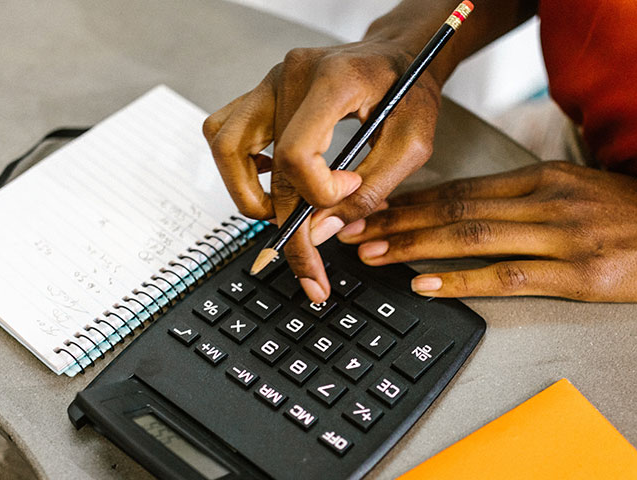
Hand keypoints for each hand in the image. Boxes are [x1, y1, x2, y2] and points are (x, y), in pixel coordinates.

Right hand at [202, 41, 440, 301]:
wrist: (400, 53)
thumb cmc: (409, 91)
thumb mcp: (412, 144)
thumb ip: (370, 191)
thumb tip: (321, 233)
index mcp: (333, 81)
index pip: (297, 153)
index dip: (318, 192)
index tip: (348, 191)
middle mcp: (291, 75)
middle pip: (268, 165)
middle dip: (288, 227)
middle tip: (310, 269)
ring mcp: (269, 81)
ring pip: (226, 147)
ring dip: (247, 194)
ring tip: (281, 219)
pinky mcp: (261, 92)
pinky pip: (224, 132)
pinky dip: (239, 167)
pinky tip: (272, 181)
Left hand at [336, 162, 636, 301]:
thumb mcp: (588, 188)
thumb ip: (536, 196)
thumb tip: (481, 208)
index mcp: (548, 177)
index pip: (465, 186)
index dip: (412, 199)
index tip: (375, 209)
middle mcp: (551, 200)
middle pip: (457, 208)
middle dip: (398, 221)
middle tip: (353, 231)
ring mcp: (565, 237)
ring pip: (473, 237)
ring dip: (415, 247)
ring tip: (375, 255)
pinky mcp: (581, 276)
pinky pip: (509, 277)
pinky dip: (462, 280)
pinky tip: (427, 284)